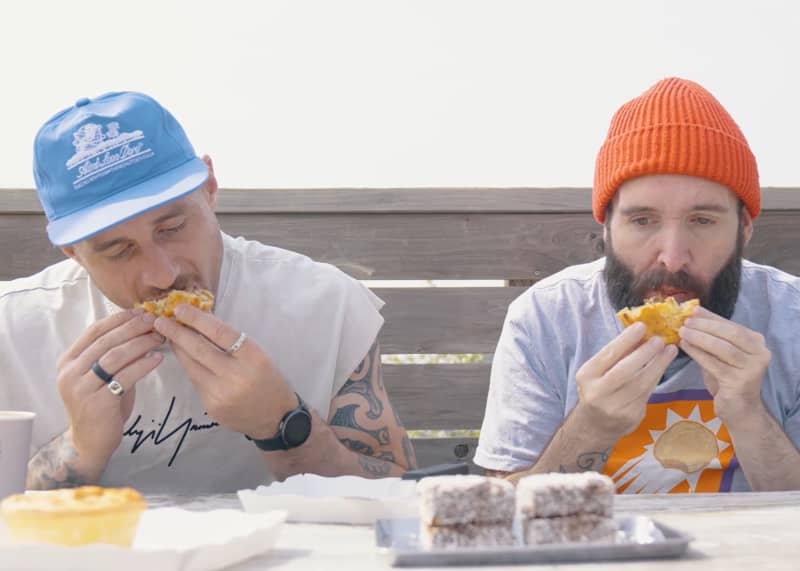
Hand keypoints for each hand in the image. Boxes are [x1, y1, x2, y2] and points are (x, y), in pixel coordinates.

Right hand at [56, 309, 164, 474]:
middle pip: (106, 341)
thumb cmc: (101, 404)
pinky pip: (124, 377)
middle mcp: (70, 372)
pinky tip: (158, 358)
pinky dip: (143, 365)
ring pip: (114, 357)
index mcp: (68, 361)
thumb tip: (142, 327)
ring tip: (160, 338)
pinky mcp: (97, 403)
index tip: (141, 311)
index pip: (94, 331)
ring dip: (140, 344)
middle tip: (155, 320)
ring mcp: (81, 388)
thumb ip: (114, 354)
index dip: (119, 319)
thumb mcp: (103, 376)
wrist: (90, 443)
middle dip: (133, 328)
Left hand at [153, 304, 295, 438]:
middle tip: (160, 320)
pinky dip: (189, 367)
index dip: (198, 319)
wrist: (275, 417)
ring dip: (178, 349)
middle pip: (200, 349)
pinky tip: (185, 358)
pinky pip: (196, 381)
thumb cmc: (268, 379)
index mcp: (253, 357)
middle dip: (177, 332)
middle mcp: (236, 376)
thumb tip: (202, 320)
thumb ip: (232, 341)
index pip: (221, 333)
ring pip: (192, 366)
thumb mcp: (258, 355)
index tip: (180, 309)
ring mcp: (222, 394)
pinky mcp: (212, 407)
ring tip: (167, 335)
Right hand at [574, 322, 677, 436]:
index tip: (642, 326)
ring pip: (640, 383)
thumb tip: (639, 333)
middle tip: (660, 339)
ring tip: (669, 350)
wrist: (596, 425)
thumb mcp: (598, 371)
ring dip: (658, 364)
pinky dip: (657, 377)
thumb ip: (615, 356)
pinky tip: (664, 365)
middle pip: (625, 370)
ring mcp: (615, 407)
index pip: (608, 354)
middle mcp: (598, 392)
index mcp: (587, 375)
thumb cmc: (599, 388)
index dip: (626, 340)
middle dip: (645, 353)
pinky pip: (647, 393)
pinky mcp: (631, 416)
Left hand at [679, 307, 770, 423]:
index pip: (732, 325)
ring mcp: (752, 368)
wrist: (740, 409)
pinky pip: (714, 364)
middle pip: (730, 333)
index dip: (711, 317)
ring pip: (722, 348)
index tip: (692, 310)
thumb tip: (693, 313)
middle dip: (705, 326)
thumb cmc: (728, 379)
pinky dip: (697, 353)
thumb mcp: (721, 354)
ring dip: (699, 338)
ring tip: (681, 332)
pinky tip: (685, 346)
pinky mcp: (740, 382)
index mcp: (756, 343)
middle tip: (684, 322)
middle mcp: (760, 354)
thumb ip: (712, 336)